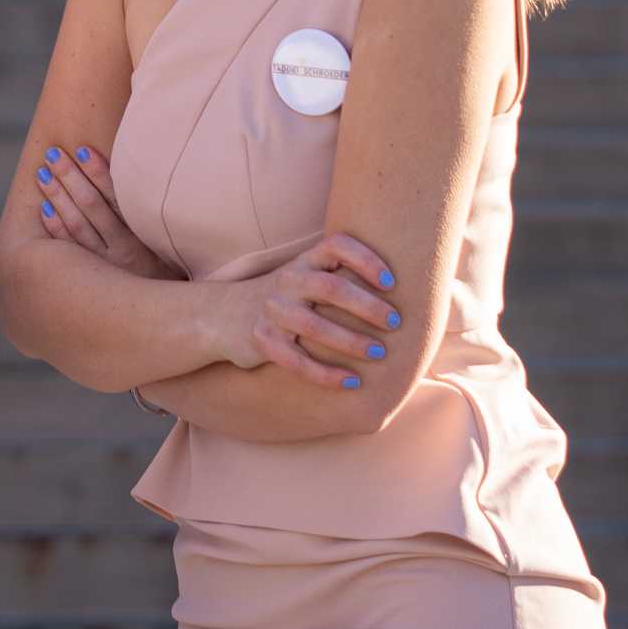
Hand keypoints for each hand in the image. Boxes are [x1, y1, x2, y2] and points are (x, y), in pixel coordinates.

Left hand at [33, 144, 174, 279]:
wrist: (167, 317)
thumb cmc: (171, 270)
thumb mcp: (171, 244)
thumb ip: (155, 214)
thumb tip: (146, 172)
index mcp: (146, 236)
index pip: (118, 197)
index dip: (99, 172)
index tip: (82, 150)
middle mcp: (125, 252)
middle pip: (91, 207)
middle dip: (70, 177)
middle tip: (52, 153)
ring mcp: (105, 268)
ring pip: (76, 226)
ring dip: (57, 197)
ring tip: (42, 174)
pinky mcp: (91, 280)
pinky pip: (68, 251)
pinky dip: (55, 229)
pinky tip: (43, 210)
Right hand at [216, 232, 399, 388]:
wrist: (222, 316)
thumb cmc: (283, 297)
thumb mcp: (303, 275)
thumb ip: (340, 274)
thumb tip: (405, 288)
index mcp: (303, 261)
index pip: (336, 246)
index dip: (366, 259)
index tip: (392, 282)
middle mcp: (287, 280)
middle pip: (331, 287)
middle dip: (368, 306)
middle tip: (396, 322)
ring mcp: (272, 311)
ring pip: (315, 327)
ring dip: (352, 342)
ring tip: (380, 353)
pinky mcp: (262, 341)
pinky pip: (297, 361)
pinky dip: (326, 374)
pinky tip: (350, 382)